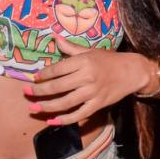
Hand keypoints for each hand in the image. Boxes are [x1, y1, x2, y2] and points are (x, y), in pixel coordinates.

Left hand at [26, 38, 151, 124]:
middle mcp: (87, 77)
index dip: (43, 75)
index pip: (57, 69)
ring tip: (33, 108)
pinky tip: (51, 120)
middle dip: (39, 91)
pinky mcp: (98, 104)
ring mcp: (93, 92)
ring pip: (65, 102)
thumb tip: (55, 38)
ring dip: (47, 106)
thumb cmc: (109, 60)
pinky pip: (79, 114)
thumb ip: (71, 48)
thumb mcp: (91, 51)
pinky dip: (65, 119)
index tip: (34, 78)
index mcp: (84, 61)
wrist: (132, 71)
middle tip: (27, 93)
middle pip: (57, 86)